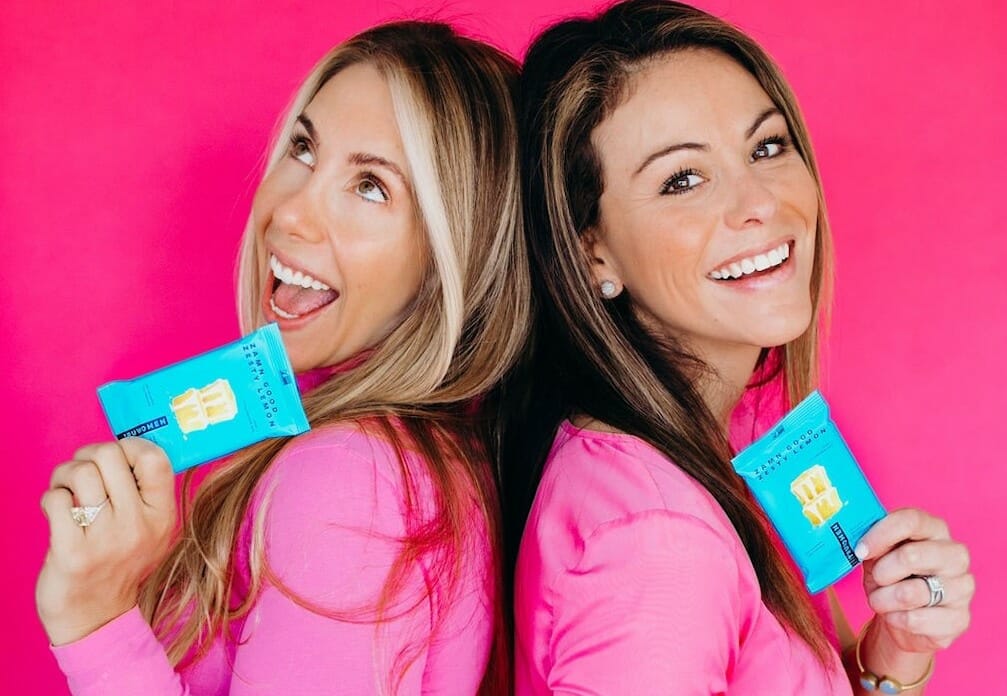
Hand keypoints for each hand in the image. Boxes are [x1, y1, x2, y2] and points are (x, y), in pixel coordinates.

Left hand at [36, 438, 176, 645]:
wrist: (97, 618)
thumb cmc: (119, 564)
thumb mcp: (152, 531)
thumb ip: (146, 495)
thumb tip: (125, 450)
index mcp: (162, 516)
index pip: (154, 458)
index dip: (129, 446)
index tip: (116, 457)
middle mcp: (138, 526)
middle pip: (110, 455)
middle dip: (88, 455)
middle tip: (84, 472)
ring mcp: (105, 540)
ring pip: (81, 473)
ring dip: (65, 474)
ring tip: (66, 490)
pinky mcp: (72, 553)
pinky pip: (56, 500)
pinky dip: (51, 498)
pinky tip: (57, 511)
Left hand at [857, 507, 973, 655]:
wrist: (903, 616)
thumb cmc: (890, 576)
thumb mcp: (877, 555)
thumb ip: (872, 542)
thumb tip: (858, 542)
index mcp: (934, 529)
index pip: (911, 520)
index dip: (881, 534)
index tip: (860, 551)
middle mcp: (955, 555)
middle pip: (911, 556)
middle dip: (881, 572)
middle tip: (876, 579)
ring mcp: (963, 587)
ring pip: (911, 593)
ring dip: (883, 599)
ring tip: (881, 600)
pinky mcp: (960, 618)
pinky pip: (915, 620)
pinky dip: (895, 619)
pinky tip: (896, 616)